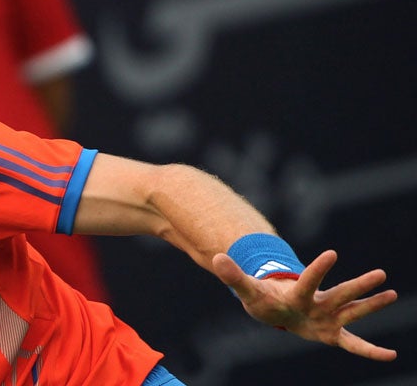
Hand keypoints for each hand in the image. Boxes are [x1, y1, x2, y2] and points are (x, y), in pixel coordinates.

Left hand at [213, 249, 396, 360]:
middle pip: (340, 294)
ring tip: (392, 293)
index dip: (317, 269)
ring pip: (352, 311)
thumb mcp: (246, 289)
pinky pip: (353, 344)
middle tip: (381, 273)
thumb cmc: (262, 297)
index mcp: (297, 293)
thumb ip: (234, 275)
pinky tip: (391, 354)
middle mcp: (317, 303)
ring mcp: (327, 317)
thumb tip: (216, 257)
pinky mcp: (331, 333)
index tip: (333, 253)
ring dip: (371, 305)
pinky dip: (370, 351)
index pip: (308, 280)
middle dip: (359, 285)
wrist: (274, 308)